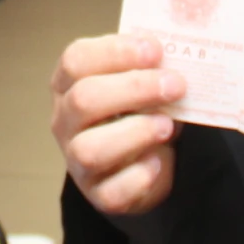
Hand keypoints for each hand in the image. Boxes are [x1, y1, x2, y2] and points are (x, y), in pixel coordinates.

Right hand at [51, 34, 183, 216]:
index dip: (115, 52)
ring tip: (167, 125)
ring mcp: (77, 160)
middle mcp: (66, 120)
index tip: (155, 50)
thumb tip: (178, 50)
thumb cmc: (140, 108)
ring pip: (90, 149)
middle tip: (175, 85)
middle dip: (134, 88)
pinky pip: (112, 191)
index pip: (76, 60)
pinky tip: (159, 160)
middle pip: (83, 100)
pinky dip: (140, 176)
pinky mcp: (99, 194)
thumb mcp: (141, 78)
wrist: (145, 158)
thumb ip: (152, 64)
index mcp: (69, 83)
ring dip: (135, 132)